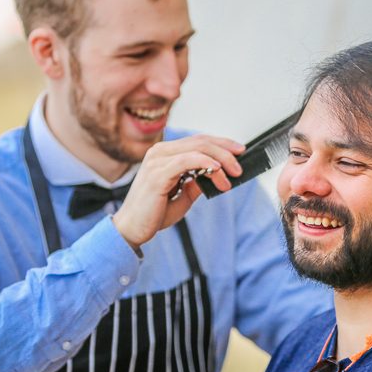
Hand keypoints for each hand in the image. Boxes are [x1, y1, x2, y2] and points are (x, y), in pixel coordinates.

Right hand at [112, 135, 244, 249]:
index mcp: (164, 154)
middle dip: (225, 150)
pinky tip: (218, 171)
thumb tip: (216, 175)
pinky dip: (206, 163)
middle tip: (240, 165)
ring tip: (232, 175)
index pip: (197, 141)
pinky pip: (187, 160)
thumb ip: (197, 182)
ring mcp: (157, 161)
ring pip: (197, 148)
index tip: (240, 152)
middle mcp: (159, 152)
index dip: (221, 144)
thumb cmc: (153, 214)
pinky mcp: (157, 173)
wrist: (131, 230)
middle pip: (200, 141)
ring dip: (220, 160)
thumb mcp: (183, 196)